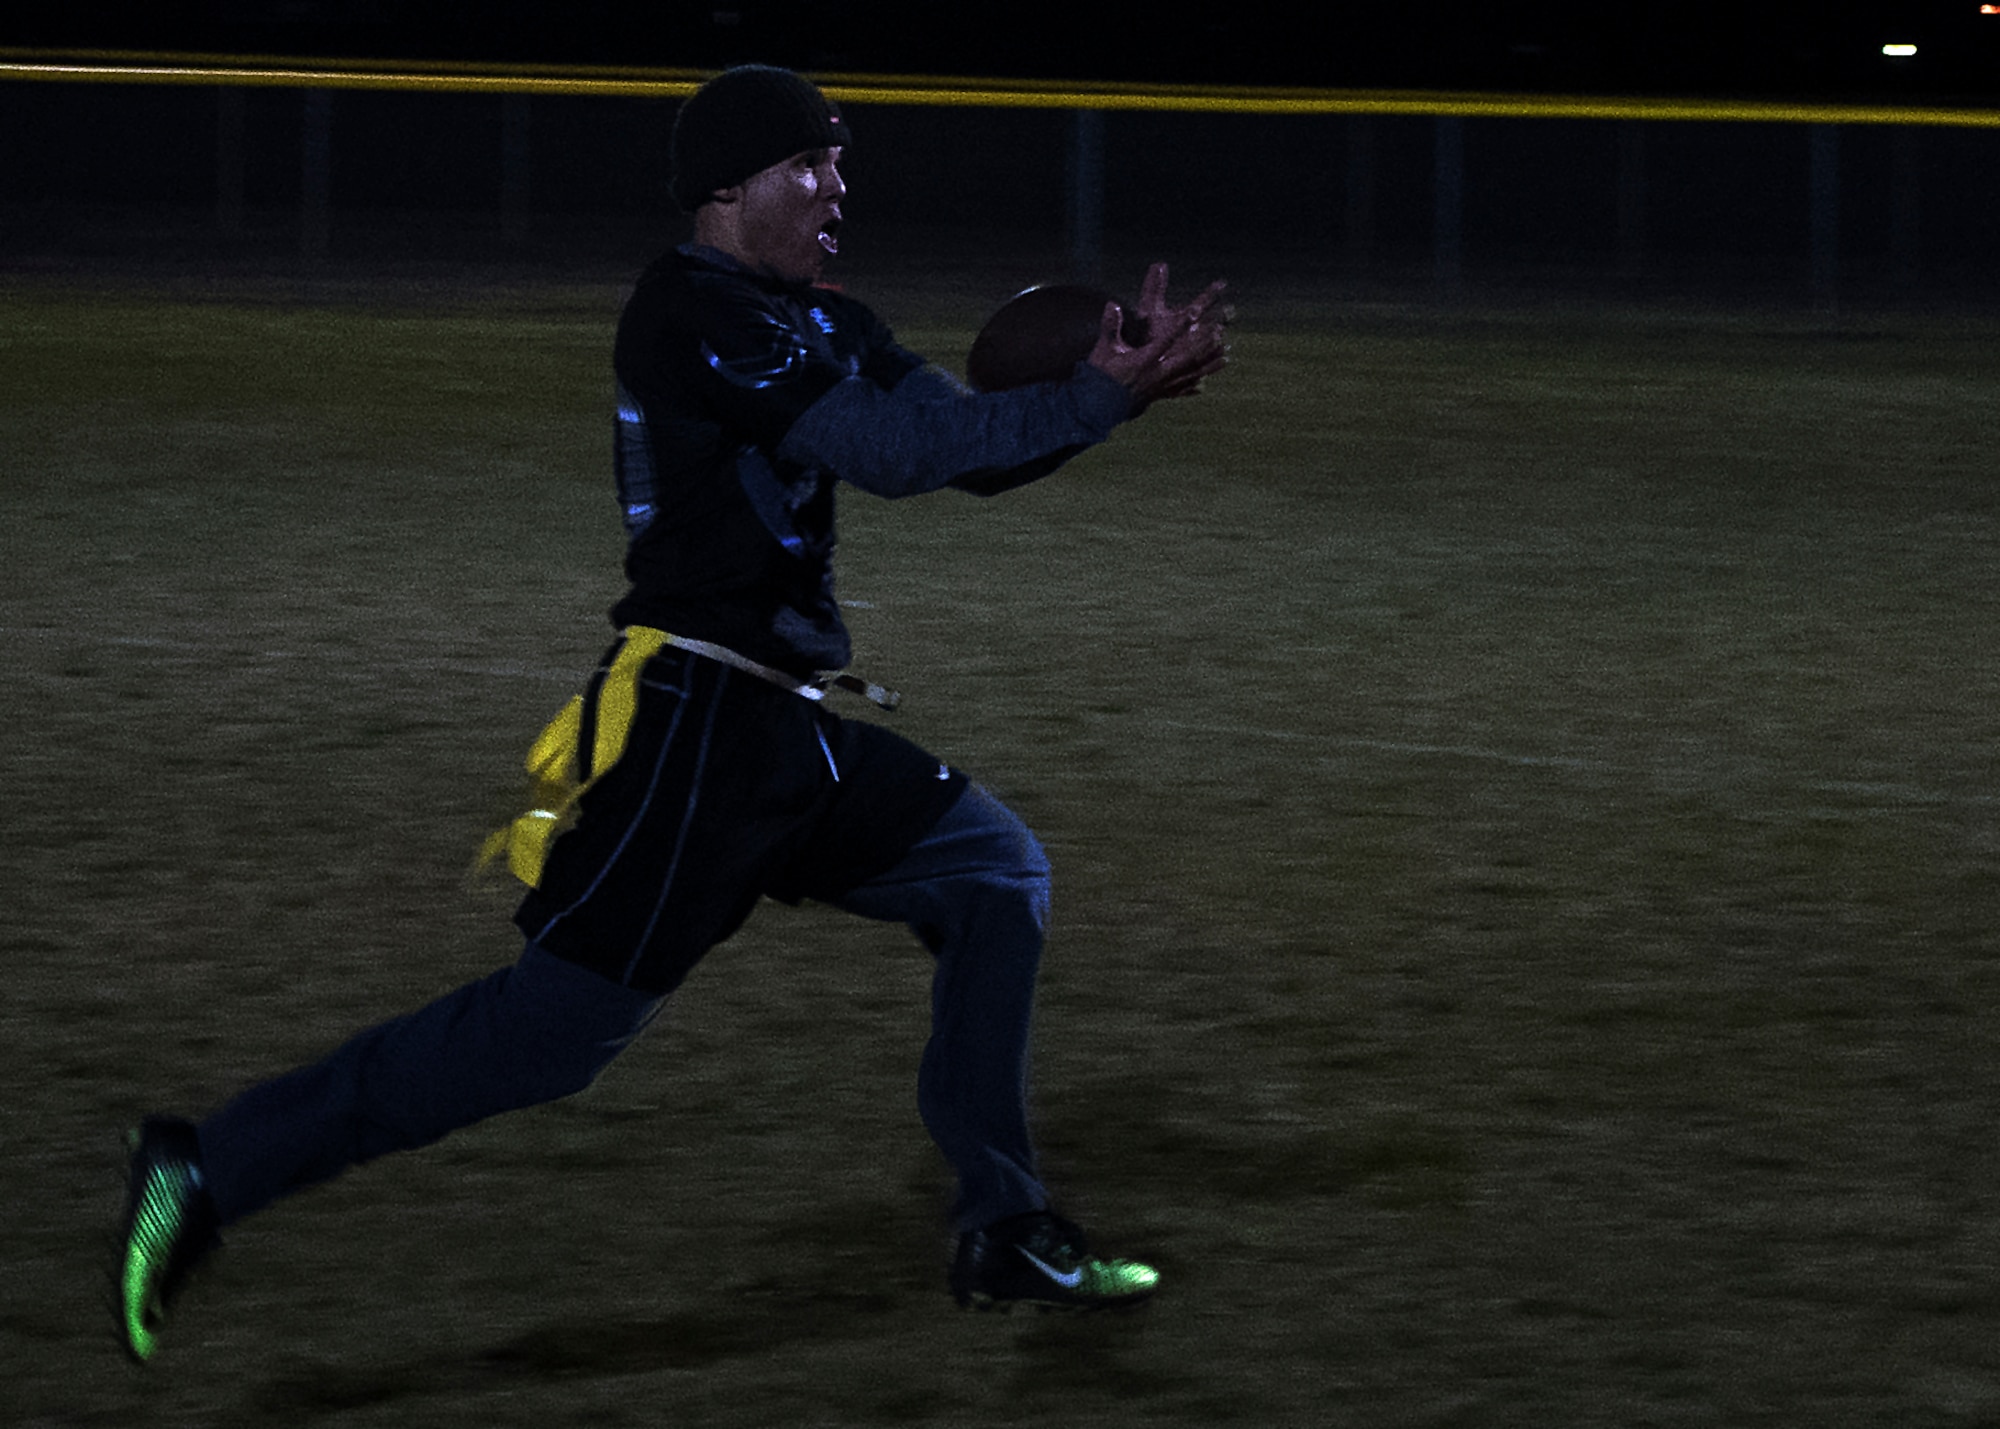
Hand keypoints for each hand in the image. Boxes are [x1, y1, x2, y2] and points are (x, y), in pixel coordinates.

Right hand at [1086, 262, 1231, 414]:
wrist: (1097, 406)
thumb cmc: (1100, 375)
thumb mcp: (1103, 349)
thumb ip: (1110, 326)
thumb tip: (1112, 304)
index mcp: (1143, 360)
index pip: (1166, 339)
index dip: (1180, 325)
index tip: (1194, 313)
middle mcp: (1156, 374)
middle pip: (1186, 358)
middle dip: (1203, 345)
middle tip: (1220, 332)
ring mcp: (1160, 386)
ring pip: (1189, 375)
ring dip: (1208, 365)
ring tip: (1226, 357)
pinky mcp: (1159, 395)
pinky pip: (1182, 390)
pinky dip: (1195, 385)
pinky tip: (1206, 384)